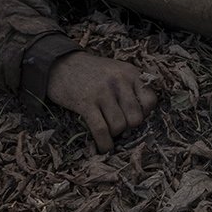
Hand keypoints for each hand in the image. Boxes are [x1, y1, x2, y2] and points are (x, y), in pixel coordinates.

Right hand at [45, 51, 162, 151]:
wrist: (60, 63)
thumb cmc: (91, 72)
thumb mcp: (117, 71)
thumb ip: (130, 88)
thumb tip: (139, 118)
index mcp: (130, 73)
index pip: (150, 101)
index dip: (144, 113)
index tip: (132, 115)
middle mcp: (119, 81)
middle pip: (135, 118)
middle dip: (128, 126)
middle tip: (117, 125)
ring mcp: (102, 92)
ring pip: (119, 126)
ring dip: (114, 135)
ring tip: (107, 131)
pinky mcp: (85, 103)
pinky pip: (101, 130)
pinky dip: (104, 143)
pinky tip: (103, 147)